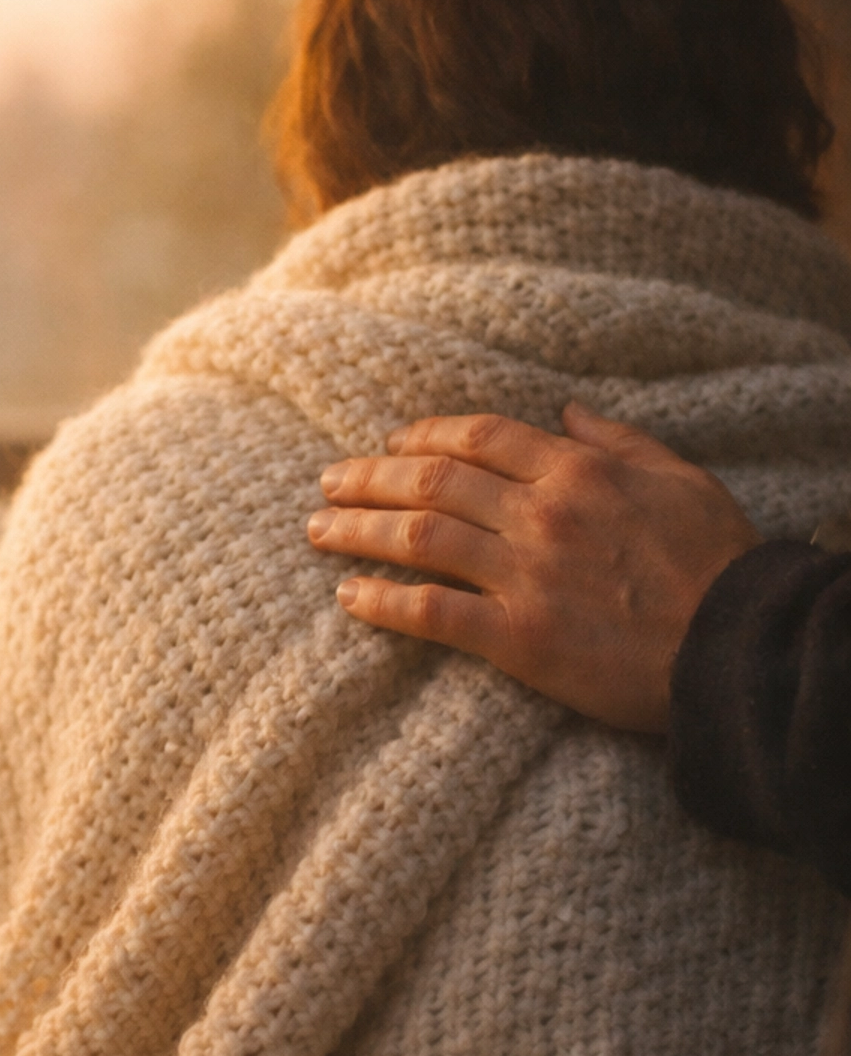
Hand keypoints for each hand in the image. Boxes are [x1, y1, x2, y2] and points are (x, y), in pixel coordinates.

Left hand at [306, 401, 760, 731]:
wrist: (737, 648)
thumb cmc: (718, 564)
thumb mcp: (680, 477)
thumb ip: (618, 439)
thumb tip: (566, 408)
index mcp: (578, 470)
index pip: (478, 436)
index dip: (422, 435)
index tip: (389, 441)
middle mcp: (542, 513)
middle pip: (433, 480)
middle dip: (370, 476)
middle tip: (327, 481)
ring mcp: (527, 575)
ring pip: (420, 536)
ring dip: (359, 529)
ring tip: (317, 530)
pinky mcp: (520, 638)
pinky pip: (432, 612)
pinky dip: (383, 601)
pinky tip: (349, 596)